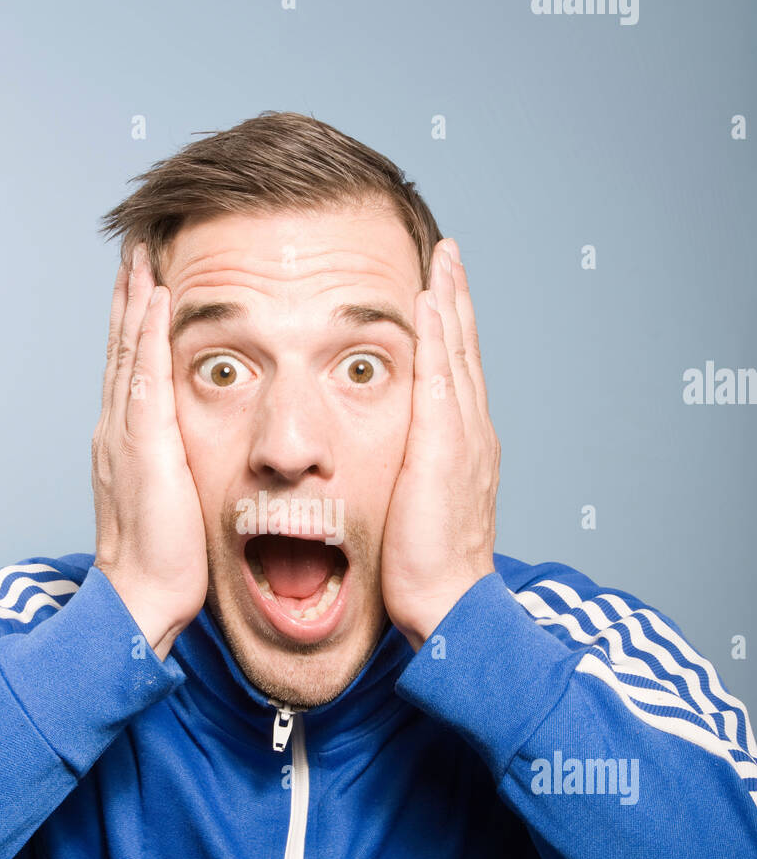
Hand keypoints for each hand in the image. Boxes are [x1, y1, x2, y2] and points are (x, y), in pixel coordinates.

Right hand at [91, 244, 207, 659]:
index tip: (146, 284)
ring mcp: (124, 434)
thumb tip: (202, 457)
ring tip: (143, 253)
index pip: (131, 368)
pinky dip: (147, 334)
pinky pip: (144, 375)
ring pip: (127, 350)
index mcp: (128, 442)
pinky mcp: (142, 445)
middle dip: (129, 296)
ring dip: (136, 298)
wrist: (140, 597)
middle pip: (121, 347)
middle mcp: (118, 429)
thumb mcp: (175, 500)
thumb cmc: (164, 561)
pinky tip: (157, 298)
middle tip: (135, 248)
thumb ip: (182, 469)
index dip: (135, 324)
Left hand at [381, 237, 499, 650]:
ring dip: (450, 302)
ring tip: (442, 259)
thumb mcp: (416, 512)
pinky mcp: (444, 446)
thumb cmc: (428, 571)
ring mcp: (463, 438)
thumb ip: (407, 481)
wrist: (448, 604)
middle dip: (456, 301)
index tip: (440, 292)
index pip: (457, 376)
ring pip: (458, 354)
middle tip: (448, 254)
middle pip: (465, 352)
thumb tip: (386, 470)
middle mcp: (471, 435)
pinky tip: (427, 301)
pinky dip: (439, 336)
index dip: (451, 332)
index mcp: (462, 449)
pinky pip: (442, 376)